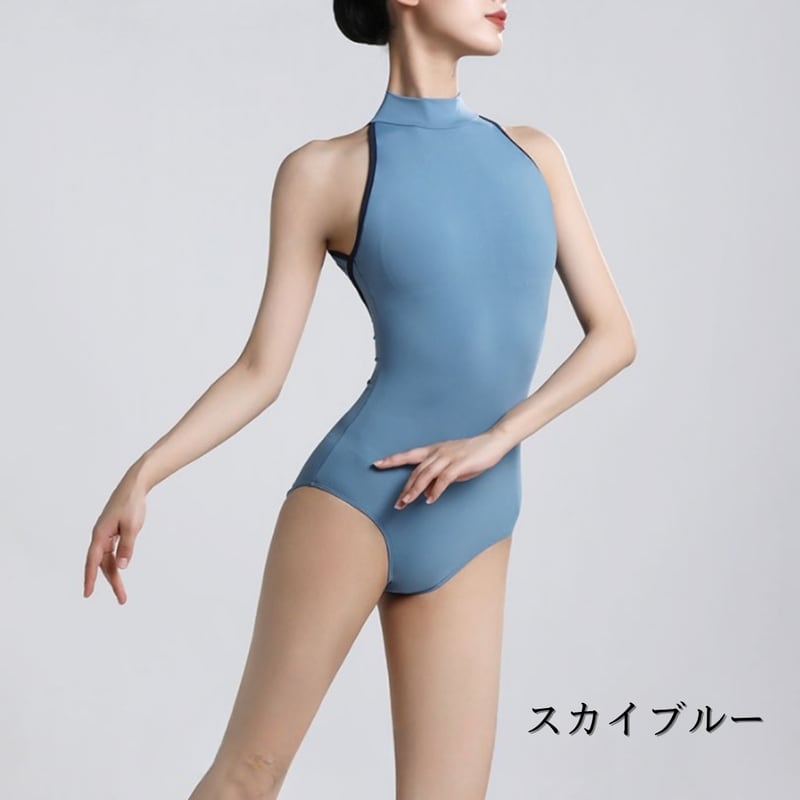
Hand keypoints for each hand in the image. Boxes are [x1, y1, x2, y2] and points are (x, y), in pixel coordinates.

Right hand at [83, 470, 147, 603]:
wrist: (134, 486)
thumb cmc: (131, 504)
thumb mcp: (131, 527)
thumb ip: (126, 547)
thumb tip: (122, 567)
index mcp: (100, 535)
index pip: (93, 561)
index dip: (90, 578)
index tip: (87, 594)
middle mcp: (100, 536)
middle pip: (103, 564)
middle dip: (112, 582)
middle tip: (122, 599)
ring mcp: (106, 534)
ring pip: (108, 560)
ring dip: (114, 575)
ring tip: (122, 593)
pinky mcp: (112, 532)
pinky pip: (111, 552)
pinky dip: (115, 562)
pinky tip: (120, 570)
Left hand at [373, 429, 515, 508]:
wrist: (492, 441)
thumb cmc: (472, 454)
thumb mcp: (452, 464)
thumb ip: (439, 476)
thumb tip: (427, 492)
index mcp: (434, 450)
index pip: (408, 454)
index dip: (392, 459)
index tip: (376, 464)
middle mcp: (438, 452)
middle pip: (416, 470)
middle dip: (405, 488)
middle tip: (397, 503)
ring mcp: (449, 457)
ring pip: (426, 475)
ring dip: (415, 490)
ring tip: (406, 503)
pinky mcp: (460, 463)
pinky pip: (444, 478)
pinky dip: (436, 490)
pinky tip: (430, 499)